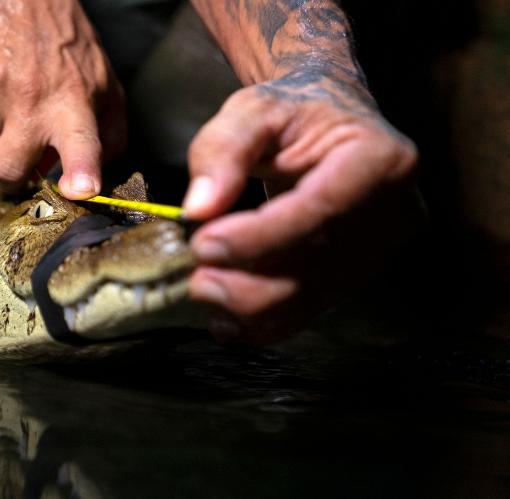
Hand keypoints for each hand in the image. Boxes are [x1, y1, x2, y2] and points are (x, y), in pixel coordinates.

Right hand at [0, 0, 125, 197]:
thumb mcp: (107, 88)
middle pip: (9, 169)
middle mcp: (32, 99)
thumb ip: (109, 136)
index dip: (81, 172)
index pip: (82, 145)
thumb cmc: (72, 50)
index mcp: (74, 104)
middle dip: (12, 181)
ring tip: (5, 143)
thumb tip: (97, 179)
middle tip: (19, 173)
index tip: (79, 191)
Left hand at [183, 78, 419, 343]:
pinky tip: (227, 318)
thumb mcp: (253, 109)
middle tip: (198, 280)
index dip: (261, 236)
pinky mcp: (358, 274)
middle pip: (320, 265)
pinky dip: (265, 320)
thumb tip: (198, 208)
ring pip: (313, 297)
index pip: (321, 209)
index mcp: (381, 159)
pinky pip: (310, 309)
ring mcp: (380, 250)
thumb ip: (222, 150)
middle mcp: (394, 212)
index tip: (204, 244)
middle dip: (251, 283)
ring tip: (205, 292)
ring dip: (252, 307)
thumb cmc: (294, 110)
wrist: (329, 122)